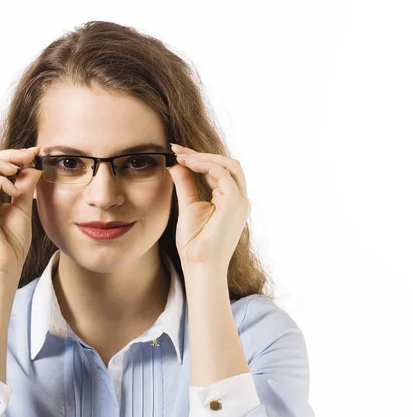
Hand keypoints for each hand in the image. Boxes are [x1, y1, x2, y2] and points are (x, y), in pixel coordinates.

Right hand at [0, 146, 42, 275]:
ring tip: (18, 169)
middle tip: (29, 155)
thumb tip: (33, 167)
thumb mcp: (22, 209)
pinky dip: (1, 181)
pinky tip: (15, 193)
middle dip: (6, 154)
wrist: (5, 268)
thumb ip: (25, 188)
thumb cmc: (11, 245)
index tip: (34, 154)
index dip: (11, 157)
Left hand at [167, 143, 250, 272]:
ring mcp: (240, 201)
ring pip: (228, 165)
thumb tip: (176, 165)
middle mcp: (240, 199)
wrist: (199, 266)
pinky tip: (187, 164)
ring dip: (203, 157)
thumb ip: (186, 185)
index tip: (177, 153)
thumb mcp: (188, 207)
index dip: (198, 159)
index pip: (219, 171)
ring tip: (181, 156)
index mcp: (231, 200)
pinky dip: (205, 165)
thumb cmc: (194, 245)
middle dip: (201, 154)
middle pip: (227, 164)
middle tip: (176, 150)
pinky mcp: (235, 204)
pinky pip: (223, 174)